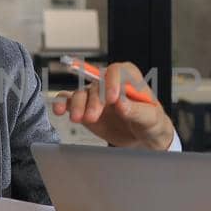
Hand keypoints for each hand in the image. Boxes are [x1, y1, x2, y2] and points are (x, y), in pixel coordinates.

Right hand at [51, 61, 175, 149]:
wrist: (142, 139)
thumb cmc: (150, 123)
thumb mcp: (151, 118)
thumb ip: (137, 110)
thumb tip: (121, 104)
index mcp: (129, 78)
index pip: (117, 71)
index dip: (112, 82)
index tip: (112, 99)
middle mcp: (109, 83)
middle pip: (96, 84)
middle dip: (94, 100)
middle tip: (94, 116)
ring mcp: (95, 95)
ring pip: (81, 93)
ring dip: (77, 105)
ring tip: (78, 118)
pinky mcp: (84, 108)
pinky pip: (69, 101)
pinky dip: (62, 103)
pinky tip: (59, 110)